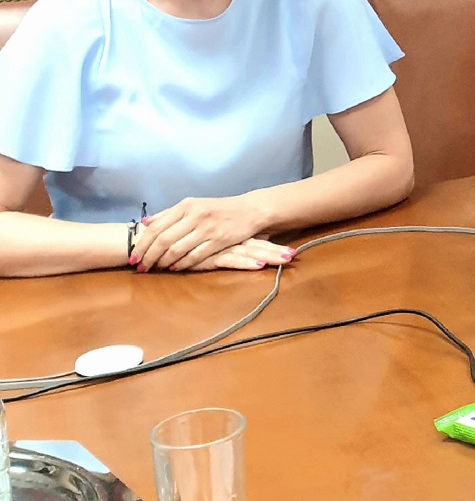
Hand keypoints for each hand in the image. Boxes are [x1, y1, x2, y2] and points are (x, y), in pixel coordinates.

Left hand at [131, 195, 273, 271]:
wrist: (250, 210)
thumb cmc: (219, 209)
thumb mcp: (194, 205)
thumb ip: (169, 214)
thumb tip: (145, 223)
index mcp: (186, 206)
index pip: (156, 227)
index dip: (142, 244)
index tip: (133, 257)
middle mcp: (195, 216)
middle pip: (164, 241)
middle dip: (149, 257)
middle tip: (140, 267)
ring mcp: (207, 229)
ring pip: (177, 250)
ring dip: (163, 262)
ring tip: (156, 268)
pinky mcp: (218, 241)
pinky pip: (194, 256)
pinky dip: (181, 264)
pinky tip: (175, 268)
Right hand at [173, 238, 296, 272]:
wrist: (155, 241)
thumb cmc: (176, 243)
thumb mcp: (199, 243)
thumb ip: (214, 244)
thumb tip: (229, 247)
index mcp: (226, 236)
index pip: (253, 238)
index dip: (271, 242)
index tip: (291, 248)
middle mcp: (225, 240)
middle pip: (255, 244)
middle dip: (275, 250)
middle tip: (294, 255)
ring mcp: (218, 248)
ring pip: (248, 251)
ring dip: (268, 255)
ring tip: (287, 258)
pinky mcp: (209, 257)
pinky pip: (231, 260)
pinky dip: (246, 263)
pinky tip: (260, 264)